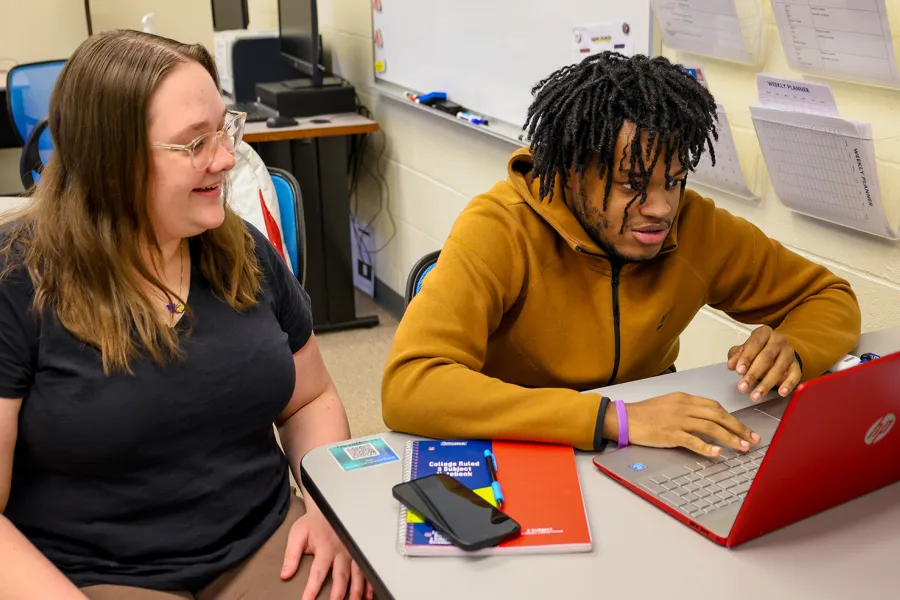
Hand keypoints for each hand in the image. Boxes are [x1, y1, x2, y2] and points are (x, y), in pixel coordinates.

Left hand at [281, 507, 373, 599]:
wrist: (326, 509)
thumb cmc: (312, 524)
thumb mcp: (297, 535)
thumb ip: (291, 555)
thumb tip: (285, 574)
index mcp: (325, 548)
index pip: (318, 573)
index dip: (312, 589)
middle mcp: (341, 551)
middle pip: (341, 577)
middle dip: (339, 595)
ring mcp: (351, 552)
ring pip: (356, 575)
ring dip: (357, 591)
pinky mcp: (357, 552)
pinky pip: (365, 569)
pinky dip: (368, 583)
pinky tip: (368, 595)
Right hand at [614, 392, 760, 456]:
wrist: (624, 418)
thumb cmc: (644, 414)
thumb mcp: (668, 405)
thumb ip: (687, 410)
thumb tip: (706, 420)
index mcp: (684, 399)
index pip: (715, 406)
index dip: (732, 418)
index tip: (743, 429)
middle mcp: (684, 407)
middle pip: (718, 415)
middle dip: (738, 428)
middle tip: (752, 439)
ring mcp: (677, 420)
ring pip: (710, 427)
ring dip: (730, 438)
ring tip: (742, 447)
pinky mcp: (670, 433)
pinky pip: (693, 440)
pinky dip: (707, 447)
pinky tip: (718, 453)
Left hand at [727, 325, 800, 401]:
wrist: (778, 351)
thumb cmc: (758, 350)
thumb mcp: (745, 349)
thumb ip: (736, 355)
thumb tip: (731, 365)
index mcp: (764, 333)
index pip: (755, 344)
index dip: (746, 358)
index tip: (739, 370)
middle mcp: (778, 341)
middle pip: (766, 358)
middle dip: (753, 374)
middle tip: (743, 387)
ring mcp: (789, 353)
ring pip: (778, 369)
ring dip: (766, 384)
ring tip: (756, 395)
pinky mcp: (796, 365)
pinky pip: (795, 375)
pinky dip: (788, 385)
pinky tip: (781, 392)